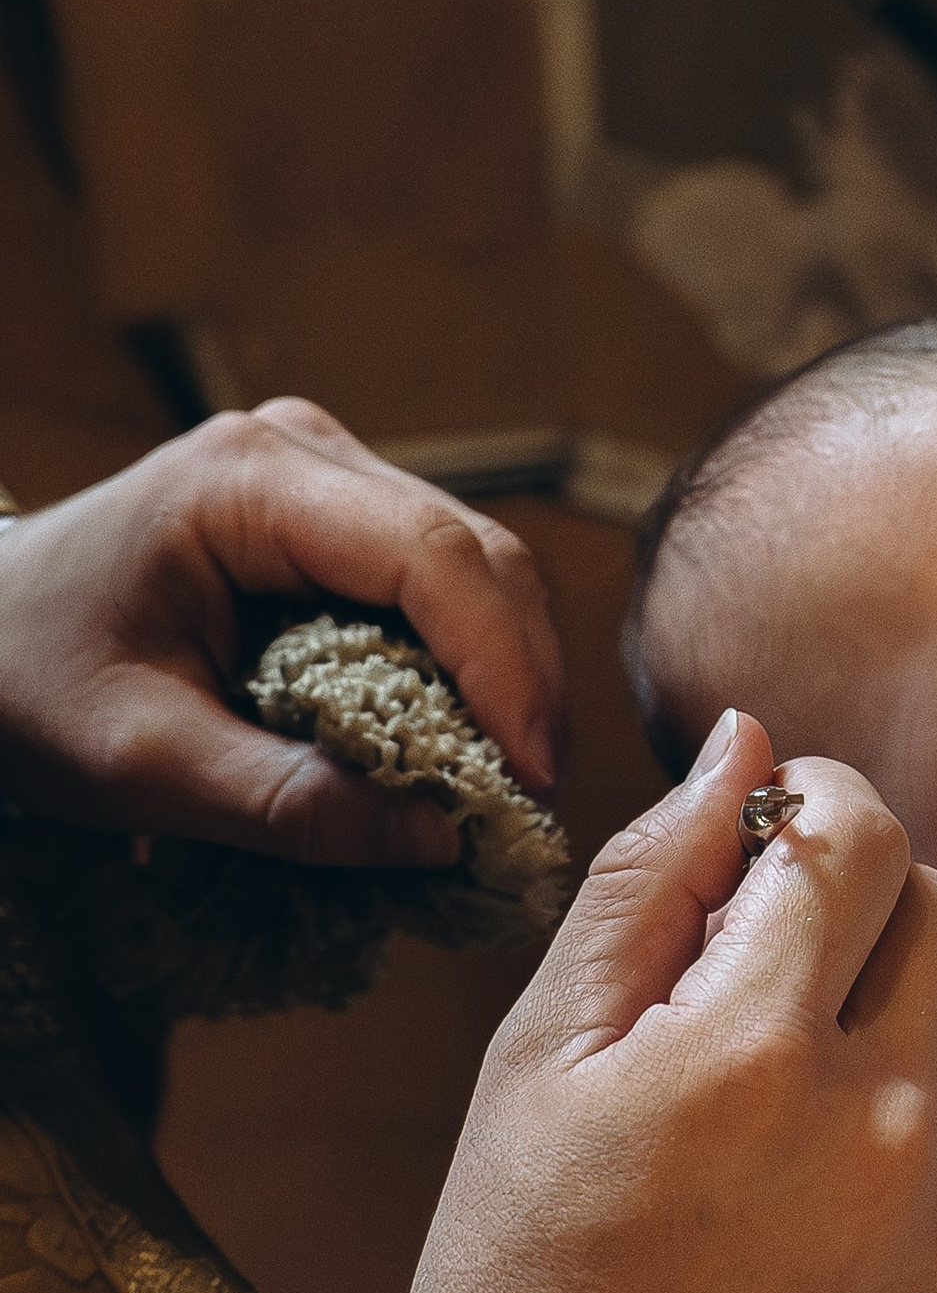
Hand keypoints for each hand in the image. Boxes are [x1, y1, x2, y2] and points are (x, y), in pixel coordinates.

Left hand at [0, 402, 565, 860]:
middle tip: (530, 800)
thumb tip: (440, 840)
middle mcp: (303, 452)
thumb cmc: (29, 683)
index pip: (431, 556)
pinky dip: (469, 669)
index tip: (530, 778)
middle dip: (523, 681)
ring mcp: (326, 478)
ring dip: (506, 678)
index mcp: (247, 481)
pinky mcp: (339, 520)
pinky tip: (459, 742)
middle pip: (478, 556)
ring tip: (500, 782)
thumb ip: (289, 806)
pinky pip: (443, 589)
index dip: (503, 667)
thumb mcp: (143, 764)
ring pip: (478, 571)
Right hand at [404, 710, 936, 1292]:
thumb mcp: (537, 1059)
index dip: (813, 809)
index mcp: (752, 1050)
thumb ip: (648, 881)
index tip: (773, 844)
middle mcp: (883, 1126)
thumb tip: (749, 743)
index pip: (855, 832)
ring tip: (827, 1063)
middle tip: (779, 961)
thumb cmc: (528, 1270)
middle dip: (864, 899)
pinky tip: (859, 1169)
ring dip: (926, 999)